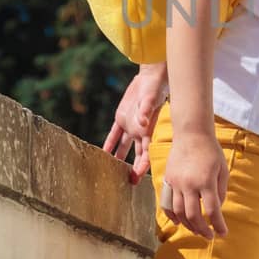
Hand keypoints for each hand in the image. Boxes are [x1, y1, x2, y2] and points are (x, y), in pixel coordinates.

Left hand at [103, 63, 168, 183]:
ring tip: (113, 171)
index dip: (142, 166)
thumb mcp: (151, 99)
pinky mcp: (122, 119)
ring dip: (119, 158)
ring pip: (125, 147)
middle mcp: (140, 131)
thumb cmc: (155, 88)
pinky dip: (109, 143)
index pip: (147, 153)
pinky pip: (114, 134)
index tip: (136, 177)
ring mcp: (131, 126)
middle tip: (128, 182)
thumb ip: (147, 110)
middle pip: (137, 155)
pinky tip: (103, 153)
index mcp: (149, 130)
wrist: (150, 77)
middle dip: (133, 168)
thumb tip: (143, 122)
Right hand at [160, 129, 228, 238]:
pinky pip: (167, 202)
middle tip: (209, 236)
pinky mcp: (168, 180)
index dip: (218, 225)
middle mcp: (189, 184)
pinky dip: (172, 215)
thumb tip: (217, 208)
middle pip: (193, 216)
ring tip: (197, 230)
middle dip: (202, 229)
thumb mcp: (222, 170)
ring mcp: (176, 182)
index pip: (212, 211)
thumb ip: (220, 191)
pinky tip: (179, 222)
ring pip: (179, 212)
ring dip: (188, 225)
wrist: (191, 133)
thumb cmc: (211, 150)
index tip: (223, 233)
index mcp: (206, 181)